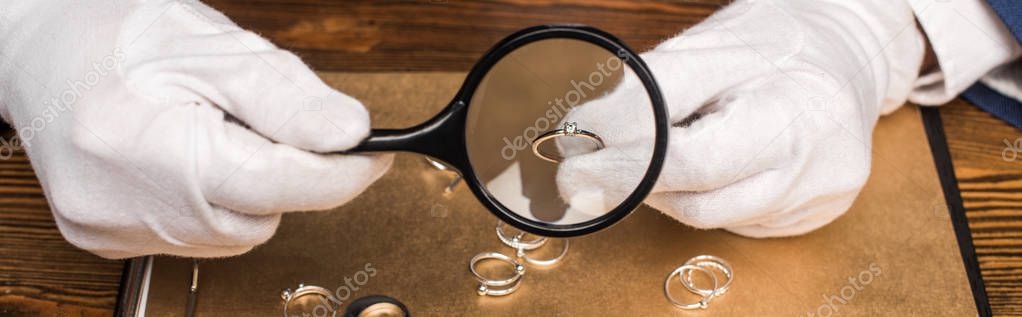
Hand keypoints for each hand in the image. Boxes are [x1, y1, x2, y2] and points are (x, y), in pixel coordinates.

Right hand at [0, 1, 390, 257]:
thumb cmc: (119, 38)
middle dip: (283, 171)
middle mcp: (120, 202)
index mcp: (143, 144)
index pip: (273, 183)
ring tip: (212, 130)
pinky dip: (213, 201)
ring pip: (234, 231)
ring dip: (248, 187)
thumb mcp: (213, 45)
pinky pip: (198, 236)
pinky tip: (188, 160)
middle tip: (264, 120)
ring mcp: (111, 229)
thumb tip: (349, 135)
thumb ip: (285, 96)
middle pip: (257, 214)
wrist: (40, 52)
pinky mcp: (108, 241)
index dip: (338, 173)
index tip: (374, 155)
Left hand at [556, 0, 925, 236]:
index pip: (692, 156)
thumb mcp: (709, 47)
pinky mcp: (812, 217)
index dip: (625, 162)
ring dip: (663, 191)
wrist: (848, 57)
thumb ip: (651, 93)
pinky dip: (703, 196)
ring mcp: (818, 195)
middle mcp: (814, 159)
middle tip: (582, 173)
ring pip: (708, 215)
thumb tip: (586, 137)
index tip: (577, 157)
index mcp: (792, 105)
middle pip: (697, 196)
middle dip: (632, 183)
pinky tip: (710, 166)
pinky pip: (734, 221)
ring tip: (658, 152)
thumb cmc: (773, 45)